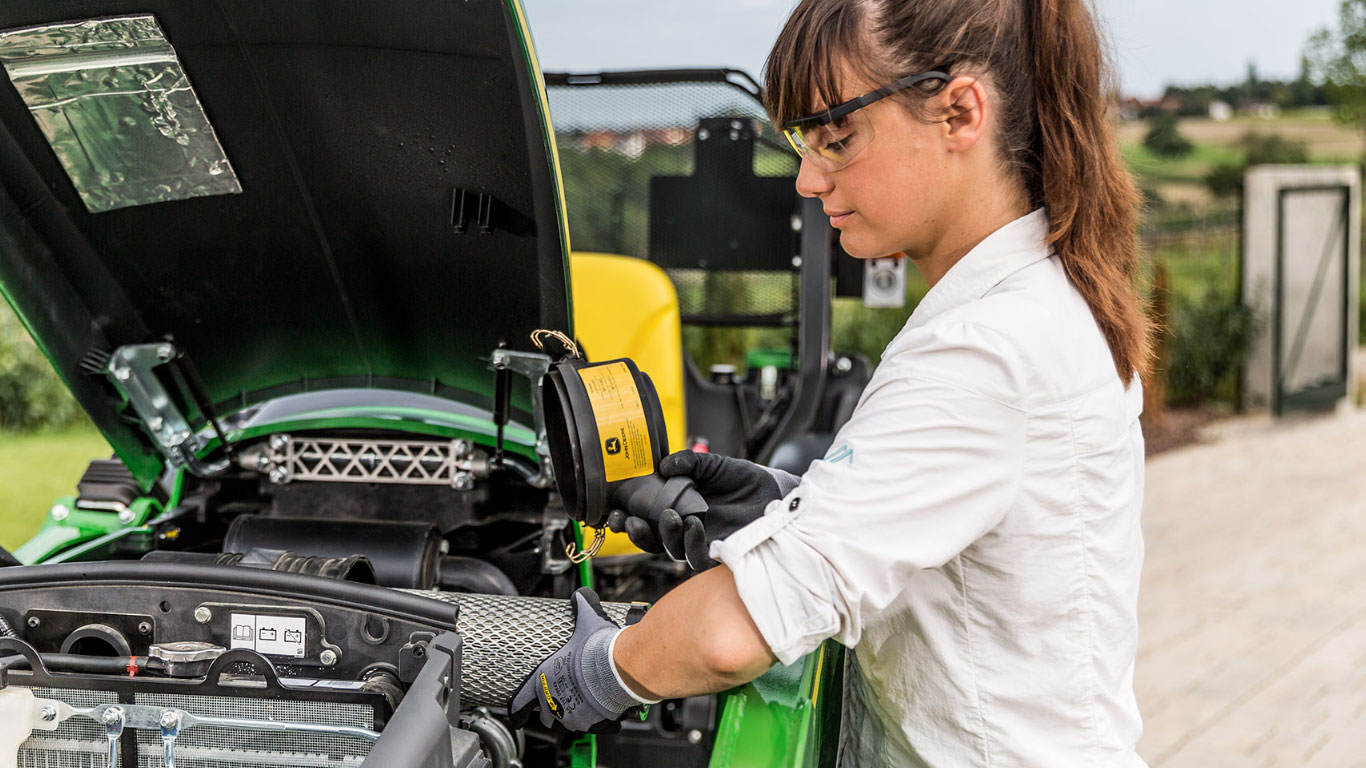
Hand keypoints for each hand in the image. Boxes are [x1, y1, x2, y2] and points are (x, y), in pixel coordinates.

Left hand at [509, 589, 649, 731]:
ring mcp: (574, 716)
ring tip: (586, 703)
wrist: (620, 669)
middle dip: (552, 710)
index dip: (516, 711)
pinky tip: (605, 710)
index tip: (515, 717)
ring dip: (574, 715)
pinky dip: (598, 721)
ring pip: (568, 723)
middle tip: (563, 700)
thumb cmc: (598, 649)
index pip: (520, 703)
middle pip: (546, 716)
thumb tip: (581, 594)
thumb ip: (582, 606)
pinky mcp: (593, 724)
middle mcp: (555, 702)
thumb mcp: (587, 621)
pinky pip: (593, 727)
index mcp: (544, 680)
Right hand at [607, 451, 799, 568]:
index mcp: (679, 507)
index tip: (616, 511)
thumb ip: (689, 463)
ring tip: (672, 515)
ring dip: (664, 534)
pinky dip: (691, 541)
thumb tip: (662, 465)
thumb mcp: (715, 465)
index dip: (627, 518)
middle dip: (636, 532)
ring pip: (670, 549)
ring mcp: (700, 543)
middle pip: (651, 539)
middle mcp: (685, 528)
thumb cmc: (748, 481)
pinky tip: (695, 525)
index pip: (645, 517)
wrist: (779, 495)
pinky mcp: (718, 555)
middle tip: (629, 521)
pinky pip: (696, 555)